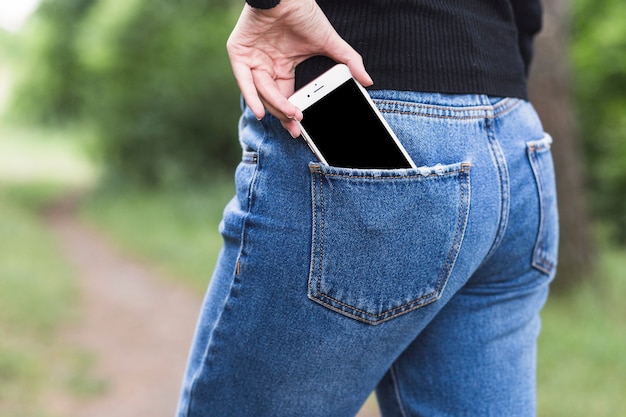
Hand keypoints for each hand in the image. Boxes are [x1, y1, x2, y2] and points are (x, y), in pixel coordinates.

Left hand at [226, 0, 372, 136]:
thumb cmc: (305, 14)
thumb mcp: (329, 43)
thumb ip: (349, 62)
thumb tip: (368, 81)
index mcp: (283, 67)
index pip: (287, 96)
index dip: (294, 112)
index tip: (303, 126)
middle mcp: (267, 66)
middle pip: (273, 98)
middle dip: (285, 115)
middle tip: (296, 127)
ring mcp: (252, 60)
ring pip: (261, 92)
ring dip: (275, 106)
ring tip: (290, 115)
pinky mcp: (238, 52)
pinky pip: (243, 80)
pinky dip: (252, 97)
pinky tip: (261, 112)